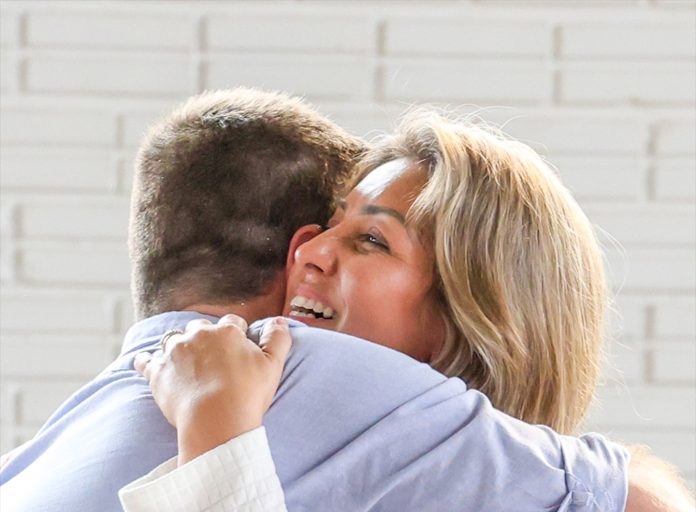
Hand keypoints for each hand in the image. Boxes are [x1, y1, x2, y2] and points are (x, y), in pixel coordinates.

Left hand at [134, 314, 291, 464]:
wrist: (216, 421)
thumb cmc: (248, 394)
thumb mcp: (273, 365)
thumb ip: (278, 339)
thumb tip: (280, 321)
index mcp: (227, 332)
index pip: (233, 322)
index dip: (237, 332)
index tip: (238, 344)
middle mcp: (199, 335)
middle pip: (200, 328)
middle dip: (205, 336)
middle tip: (211, 354)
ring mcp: (174, 352)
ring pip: (172, 339)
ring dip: (178, 345)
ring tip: (182, 358)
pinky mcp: (157, 372)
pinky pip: (145, 360)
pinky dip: (146, 360)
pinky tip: (145, 361)